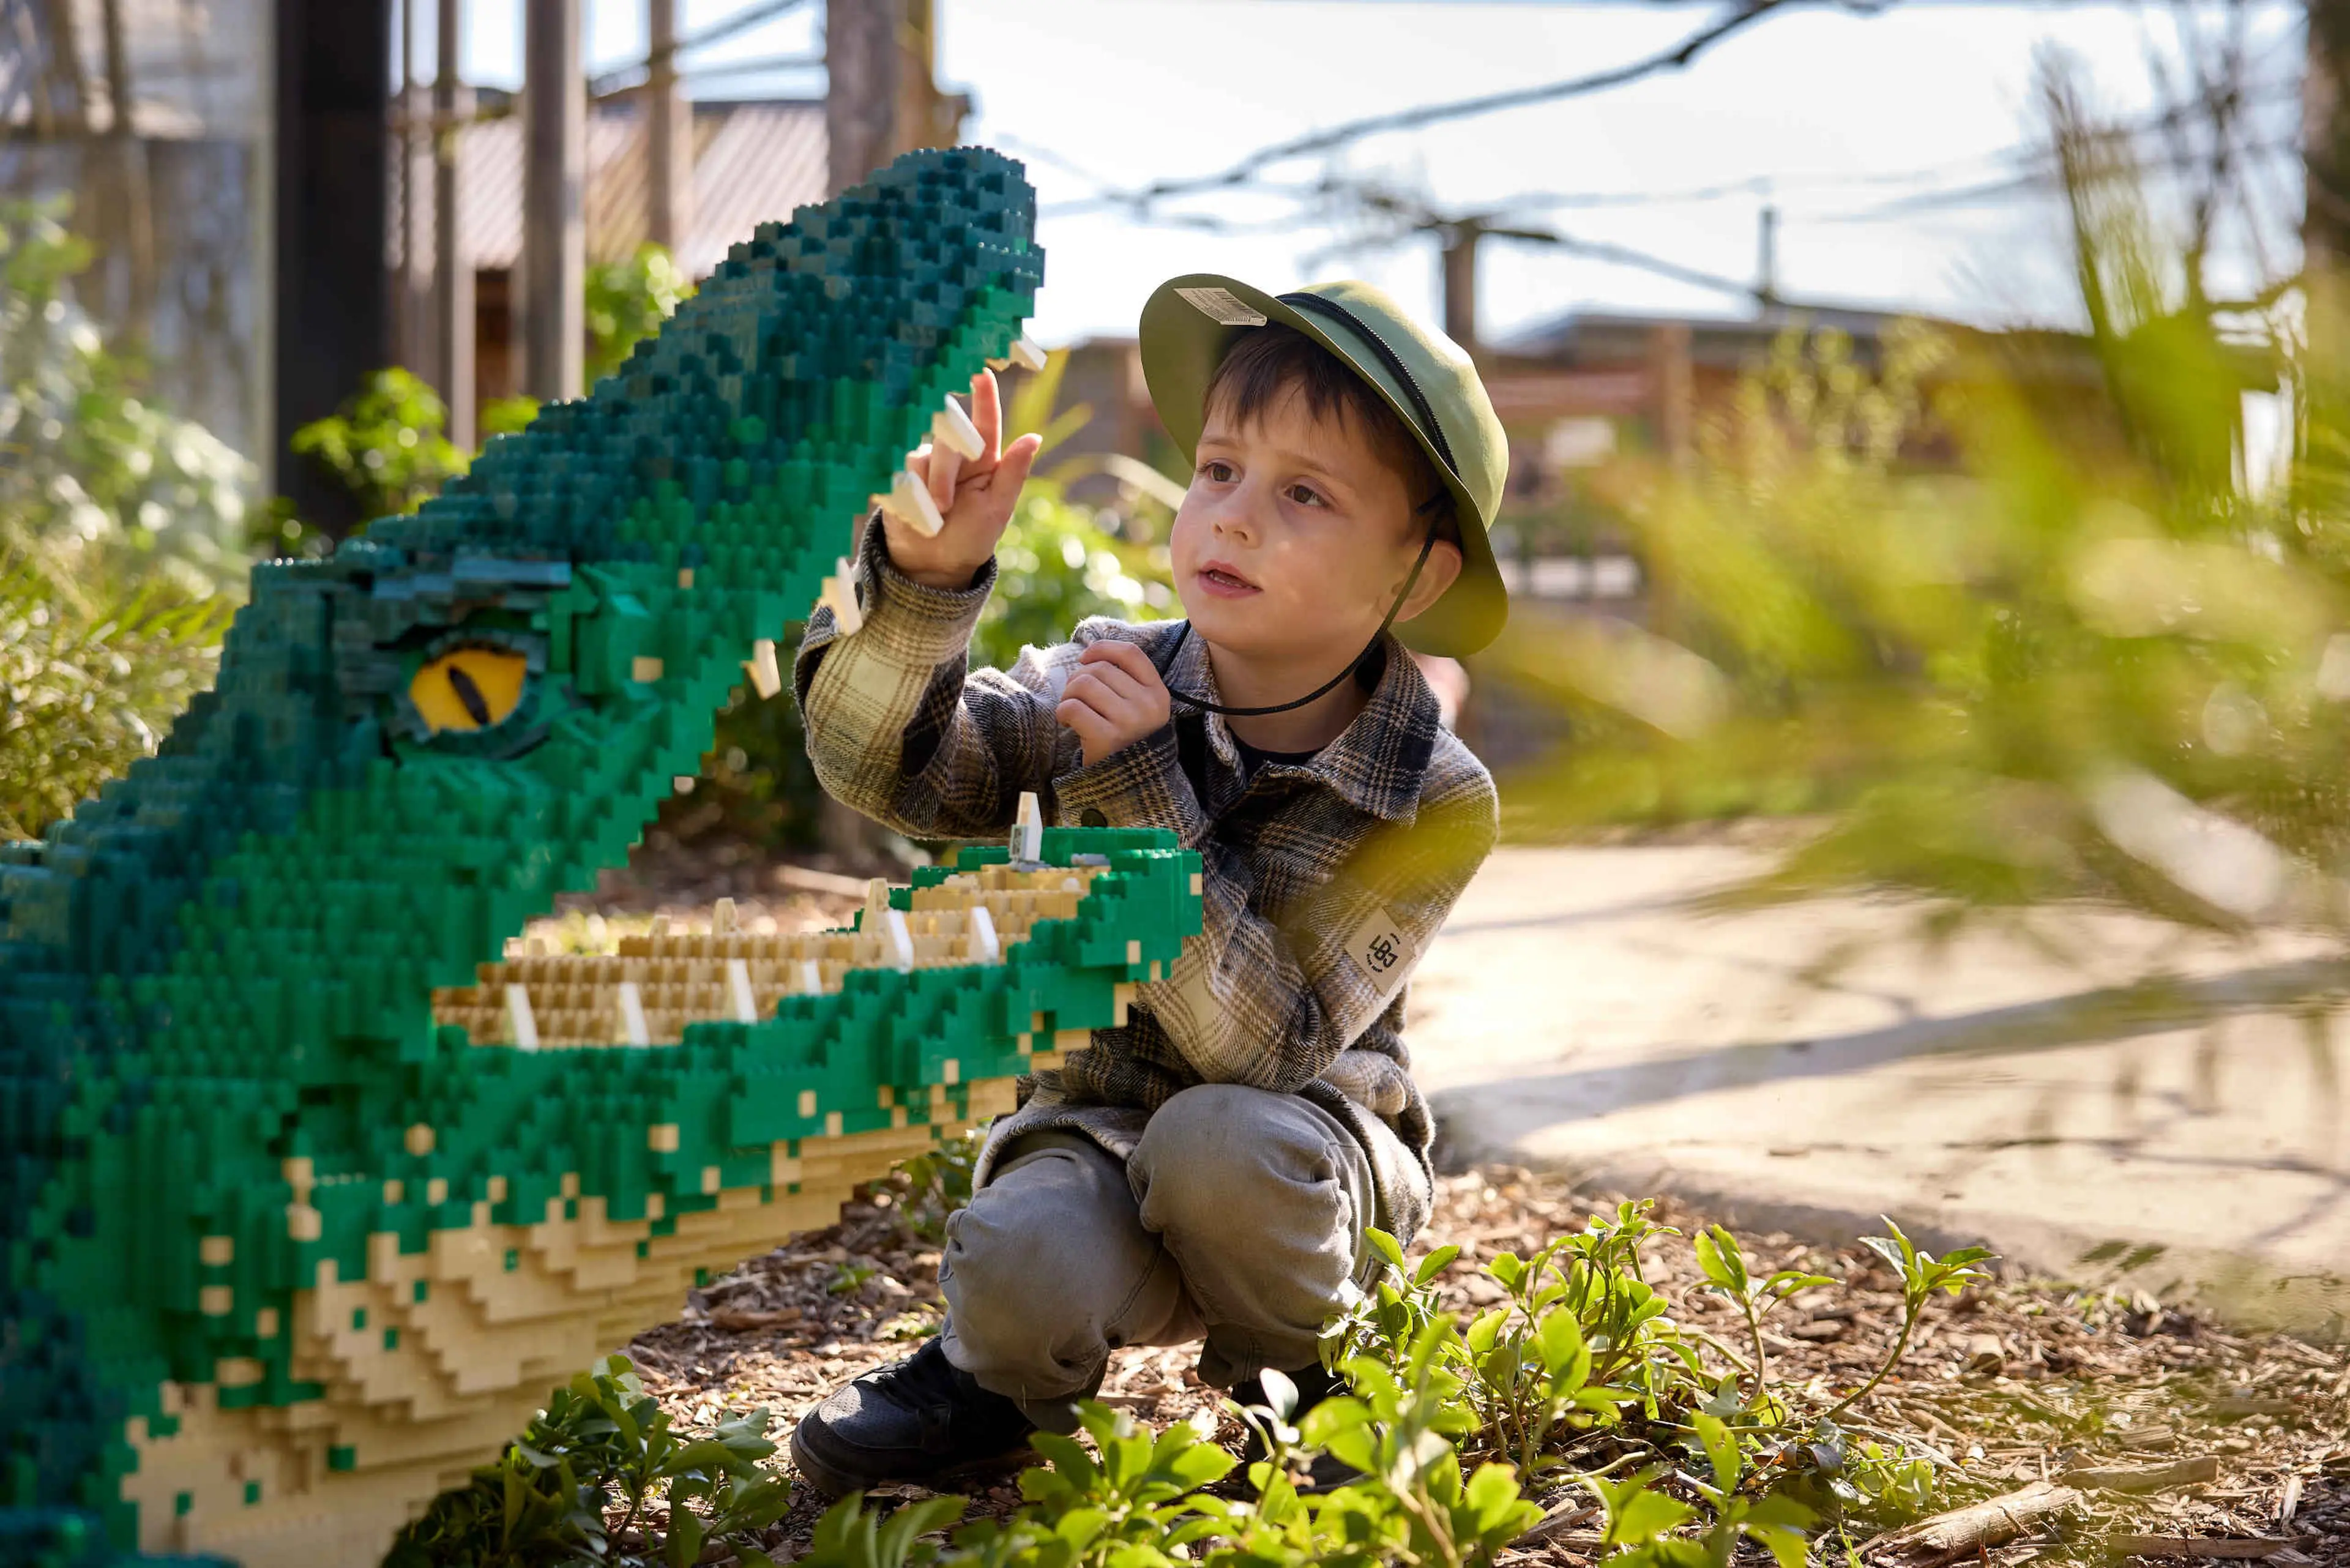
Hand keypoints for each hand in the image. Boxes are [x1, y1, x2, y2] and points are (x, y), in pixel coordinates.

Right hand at [882, 368, 1043, 590]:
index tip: (982, 372)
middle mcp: (953, 454)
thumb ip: (1012, 474)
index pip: (985, 422)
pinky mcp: (899, 474)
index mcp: (983, 458)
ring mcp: (924, 463)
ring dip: (926, 490)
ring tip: (931, 519)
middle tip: (944, 506)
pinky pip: (898, 471)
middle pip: (947, 439)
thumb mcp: (997, 510)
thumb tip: (1034, 438)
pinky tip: (912, 513)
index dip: (984, 397)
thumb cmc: (971, 537)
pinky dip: (908, 494)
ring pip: (920, 457)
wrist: (933, 565)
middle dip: (944, 473)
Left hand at [1057, 641, 1171, 766]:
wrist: (1126, 784)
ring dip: (1068, 695)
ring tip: (1071, 710)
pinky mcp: (1107, 739)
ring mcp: (1129, 722)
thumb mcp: (1137, 708)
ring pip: (1084, 684)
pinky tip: (1067, 722)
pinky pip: (1073, 708)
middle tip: (1075, 697)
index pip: (1130, 653)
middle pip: (1100, 668)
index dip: (1102, 648)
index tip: (1085, 658)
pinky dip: (1062, 712)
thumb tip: (1090, 652)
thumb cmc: (1124, 739)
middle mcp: (1148, 706)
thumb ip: (1124, 681)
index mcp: (1158, 693)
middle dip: (1078, 678)